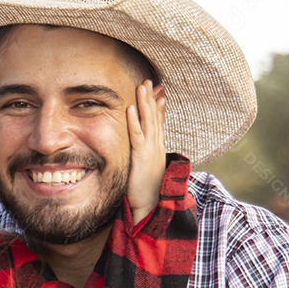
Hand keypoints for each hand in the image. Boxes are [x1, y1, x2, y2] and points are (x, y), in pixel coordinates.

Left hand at [126, 80, 167, 225]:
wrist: (151, 207)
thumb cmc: (148, 192)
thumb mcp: (148, 170)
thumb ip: (146, 157)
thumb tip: (145, 152)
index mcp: (158, 150)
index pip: (158, 123)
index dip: (157, 106)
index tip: (158, 91)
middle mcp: (157, 147)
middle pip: (155, 118)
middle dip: (151, 99)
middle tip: (149, 80)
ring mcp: (151, 151)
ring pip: (148, 122)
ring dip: (145, 103)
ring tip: (142, 86)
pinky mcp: (141, 157)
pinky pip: (137, 135)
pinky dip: (134, 121)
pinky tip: (130, 108)